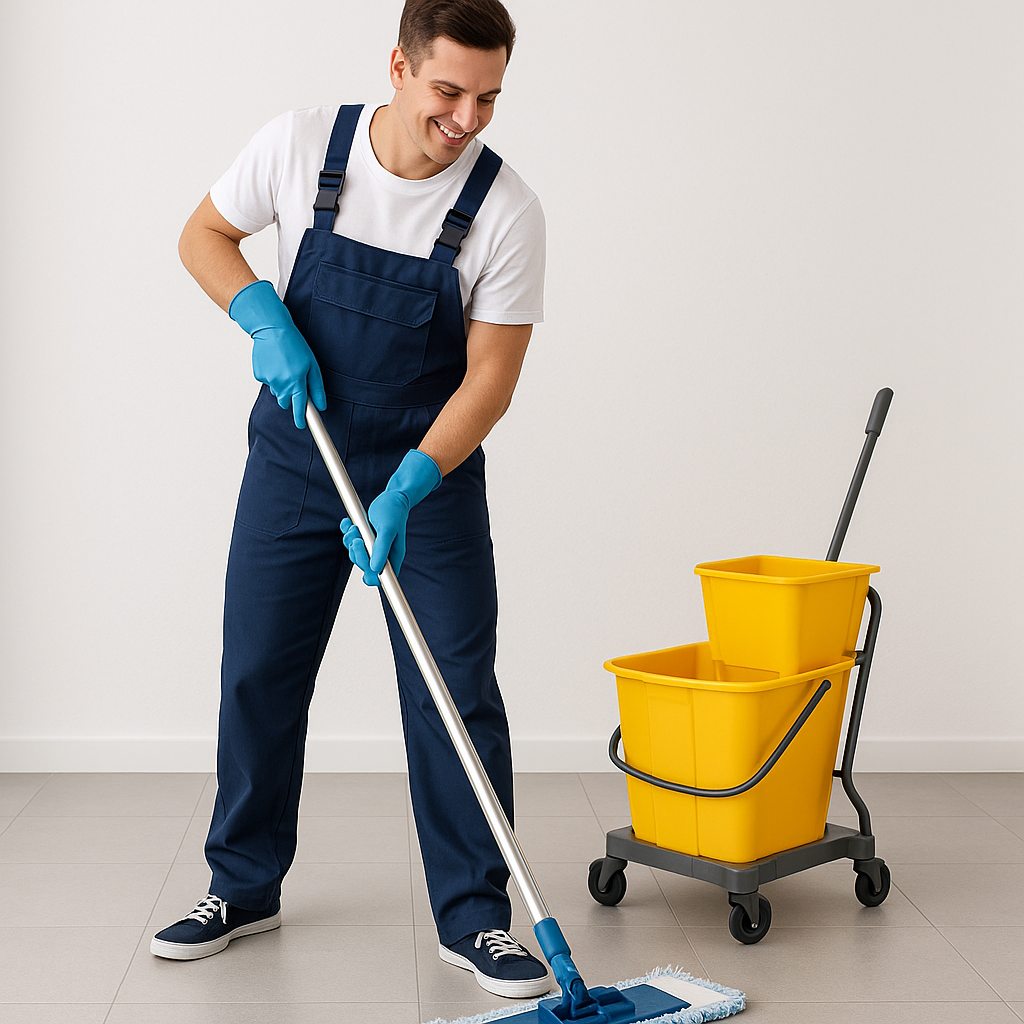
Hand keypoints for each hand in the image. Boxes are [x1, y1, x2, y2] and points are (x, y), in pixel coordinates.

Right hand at [229, 280, 326, 428]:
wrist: (272, 329)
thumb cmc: (294, 344)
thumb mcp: (312, 365)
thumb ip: (316, 387)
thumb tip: (321, 405)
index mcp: (296, 381)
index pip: (299, 407)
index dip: (301, 418)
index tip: (301, 425)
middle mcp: (281, 384)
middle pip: (286, 402)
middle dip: (291, 397)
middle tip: (294, 380)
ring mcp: (268, 380)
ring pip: (277, 392)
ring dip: (282, 386)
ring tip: (285, 367)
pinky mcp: (259, 375)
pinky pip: (268, 383)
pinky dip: (272, 377)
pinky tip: (275, 363)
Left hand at [340, 450, 440, 585]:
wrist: (392, 496)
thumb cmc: (394, 511)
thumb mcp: (387, 529)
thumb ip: (382, 549)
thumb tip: (375, 569)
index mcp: (393, 556)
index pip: (382, 578)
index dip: (371, 576)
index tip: (364, 563)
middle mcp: (383, 554)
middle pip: (365, 566)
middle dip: (357, 552)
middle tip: (358, 537)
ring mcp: (373, 547)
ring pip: (355, 554)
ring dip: (350, 541)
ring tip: (354, 527)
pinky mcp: (365, 538)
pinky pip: (351, 542)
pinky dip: (347, 532)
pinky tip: (348, 522)